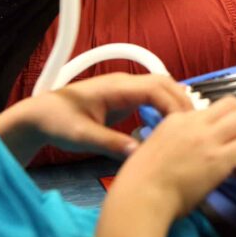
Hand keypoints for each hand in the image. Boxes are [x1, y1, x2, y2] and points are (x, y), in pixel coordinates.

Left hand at [34, 73, 192, 156]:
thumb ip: (110, 143)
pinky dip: (165, 107)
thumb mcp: (82, 136)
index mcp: (117, 87)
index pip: (156, 88)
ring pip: (160, 88)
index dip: (174, 106)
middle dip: (182, 102)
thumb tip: (138, 153)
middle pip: (164, 83)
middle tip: (196, 128)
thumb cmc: (58, 122)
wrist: (39, 115)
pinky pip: (151, 97)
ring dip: (175, 103)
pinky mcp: (123, 99)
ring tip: (188, 129)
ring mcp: (124, 89)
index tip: (186, 127)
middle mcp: (124, 83)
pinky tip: (170, 127)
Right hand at [119, 96, 235, 217]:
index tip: (229, 126)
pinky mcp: (218, 159)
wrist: (141, 194)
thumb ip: (174, 143)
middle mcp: (194, 124)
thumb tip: (187, 152)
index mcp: (177, 119)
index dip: (223, 116)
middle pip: (230, 104)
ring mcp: (207, 140)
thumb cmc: (142, 181)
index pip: (208, 108)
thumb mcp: (156, 149)